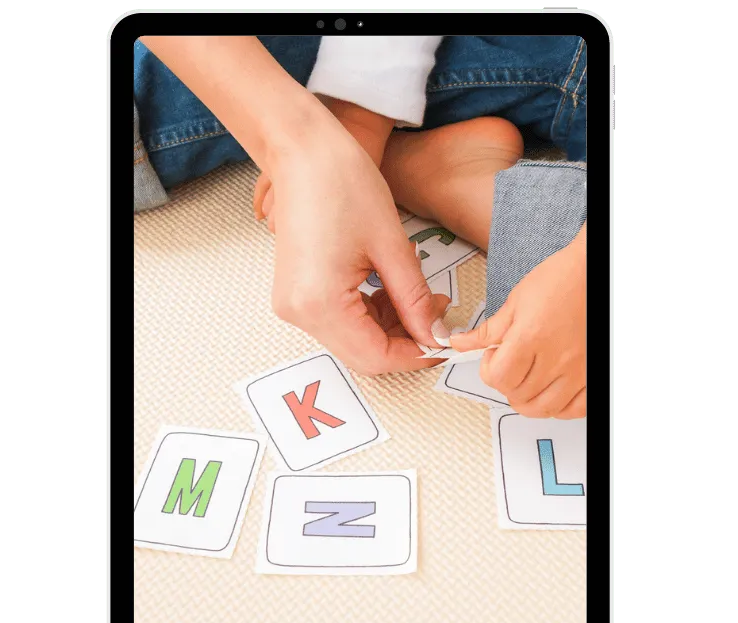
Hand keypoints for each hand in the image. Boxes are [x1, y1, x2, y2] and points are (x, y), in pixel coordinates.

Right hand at [134, 39, 441, 372]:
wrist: (301, 151)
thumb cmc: (342, 183)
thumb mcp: (392, 246)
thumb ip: (414, 299)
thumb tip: (434, 334)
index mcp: (320, 304)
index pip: (375, 357)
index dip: (415, 355)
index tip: (445, 342)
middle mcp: (299, 313)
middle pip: (362, 354)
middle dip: (404, 340)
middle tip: (438, 315)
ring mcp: (293, 304)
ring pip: (352, 339)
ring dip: (388, 326)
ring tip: (419, 296)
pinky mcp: (295, 293)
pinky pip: (338, 321)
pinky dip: (368, 314)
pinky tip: (390, 290)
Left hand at [451, 225, 586, 417]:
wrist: (594, 273)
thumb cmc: (561, 280)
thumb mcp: (517, 301)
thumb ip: (488, 331)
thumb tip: (461, 343)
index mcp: (531, 337)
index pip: (498, 377)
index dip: (488, 369)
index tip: (493, 357)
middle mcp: (557, 358)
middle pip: (518, 396)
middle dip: (505, 383)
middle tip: (510, 365)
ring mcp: (578, 370)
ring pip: (544, 408)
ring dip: (528, 399)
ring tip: (528, 379)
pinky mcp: (593, 374)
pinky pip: (575, 409)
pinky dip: (560, 408)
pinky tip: (552, 392)